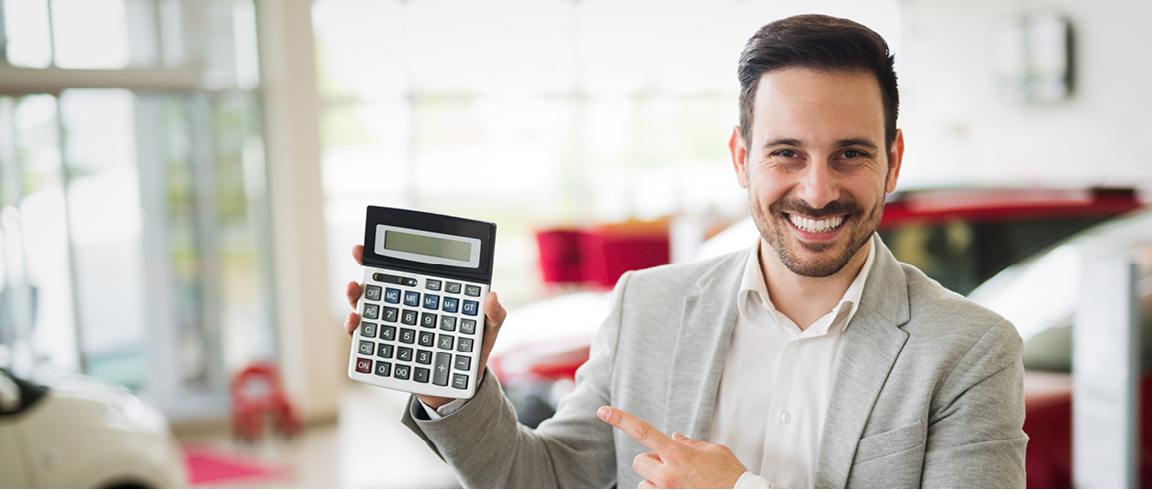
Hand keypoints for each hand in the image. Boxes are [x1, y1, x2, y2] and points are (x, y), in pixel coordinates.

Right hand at [343, 245, 507, 409]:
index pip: (410, 270)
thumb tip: (491, 297)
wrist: (457, 386)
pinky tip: (356, 321)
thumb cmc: (470, 352)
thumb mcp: (486, 332)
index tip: (377, 241)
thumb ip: (493, 315)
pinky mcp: (384, 350)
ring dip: (356, 294)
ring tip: (355, 288)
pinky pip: (364, 337)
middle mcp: (406, 307)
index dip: (393, 254)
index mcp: (429, 295)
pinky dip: (356, 327)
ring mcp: (392, 327)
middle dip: (366, 265)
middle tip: (359, 254)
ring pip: (368, 305)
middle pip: (382, 282)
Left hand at [598, 406, 745, 488]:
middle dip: (653, 461)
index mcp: (678, 454)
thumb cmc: (731, 477)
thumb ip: (690, 444)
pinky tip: (680, 489)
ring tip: (680, 484)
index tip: (603, 411)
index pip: (642, 431)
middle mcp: (667, 474)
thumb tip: (675, 438)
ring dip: (656, 481)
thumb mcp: (714, 452)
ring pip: (644, 482)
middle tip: (673, 466)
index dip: (620, 419)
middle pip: (640, 460)